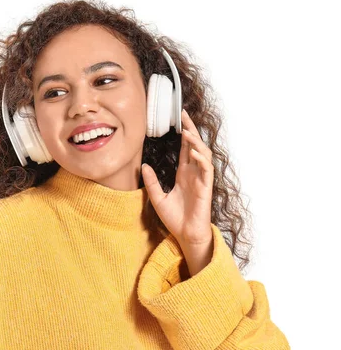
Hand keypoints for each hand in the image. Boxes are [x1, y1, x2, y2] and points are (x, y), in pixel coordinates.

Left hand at [141, 109, 213, 275]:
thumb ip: (151, 182)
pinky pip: (206, 169)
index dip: (183, 133)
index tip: (179, 118)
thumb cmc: (174, 219)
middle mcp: (193, 174)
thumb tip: (143, 165)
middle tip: (184, 115)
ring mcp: (201, 179)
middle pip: (195, 146)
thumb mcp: (157, 197)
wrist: (184, 235)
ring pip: (203, 154)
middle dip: (191, 130)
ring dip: (196, 142)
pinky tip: (192, 152)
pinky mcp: (206, 188)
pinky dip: (201, 159)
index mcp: (183, 174)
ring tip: (187, 132)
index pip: (184, 149)